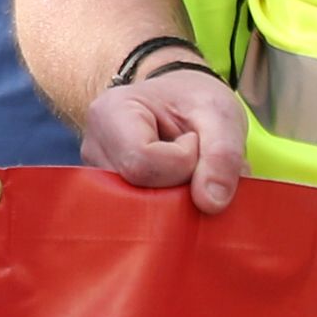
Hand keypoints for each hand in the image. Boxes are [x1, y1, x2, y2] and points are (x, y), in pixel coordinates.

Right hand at [78, 66, 248, 211]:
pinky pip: (140, 215)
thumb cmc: (194, 101)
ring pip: (141, 209)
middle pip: (139, 191)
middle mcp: (93, 148)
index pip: (142, 163)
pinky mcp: (107, 196)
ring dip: (177, 198)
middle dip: (181, 185)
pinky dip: (168, 206)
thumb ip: (223, 155)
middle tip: (195, 159)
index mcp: (110, 113)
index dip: (184, 162)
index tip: (194, 139)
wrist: (178, 101)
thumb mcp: (220, 114)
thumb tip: (211, 205)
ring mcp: (96, 176)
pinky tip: (174, 183)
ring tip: (185, 169)